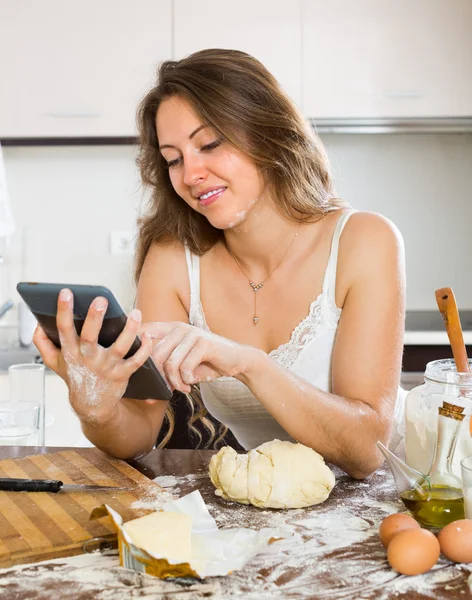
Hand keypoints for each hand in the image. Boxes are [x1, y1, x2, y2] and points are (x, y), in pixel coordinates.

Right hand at [33, 288, 153, 424]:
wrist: (92, 404)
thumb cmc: (75, 375)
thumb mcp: (54, 362)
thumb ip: (43, 343)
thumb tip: (38, 323)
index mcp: (70, 352)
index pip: (64, 329)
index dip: (63, 310)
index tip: (66, 292)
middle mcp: (88, 358)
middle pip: (90, 336)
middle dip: (94, 318)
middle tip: (101, 300)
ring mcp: (106, 367)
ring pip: (119, 347)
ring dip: (129, 330)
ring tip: (136, 313)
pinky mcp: (122, 374)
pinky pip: (137, 361)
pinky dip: (144, 349)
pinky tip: (148, 335)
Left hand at [141, 321, 261, 393]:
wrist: (237, 361)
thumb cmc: (208, 363)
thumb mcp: (184, 364)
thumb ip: (166, 370)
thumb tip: (147, 392)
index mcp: (172, 329)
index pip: (146, 330)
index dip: (135, 343)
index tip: (132, 361)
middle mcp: (180, 328)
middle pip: (155, 354)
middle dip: (159, 377)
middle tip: (166, 389)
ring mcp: (192, 334)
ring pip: (170, 363)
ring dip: (174, 382)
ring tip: (181, 388)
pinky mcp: (203, 343)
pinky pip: (185, 367)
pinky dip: (186, 380)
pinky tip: (190, 383)